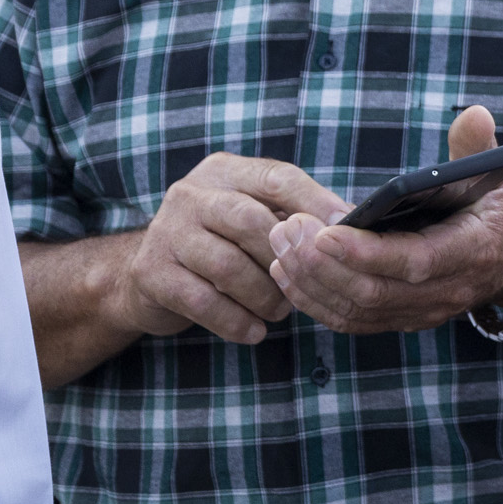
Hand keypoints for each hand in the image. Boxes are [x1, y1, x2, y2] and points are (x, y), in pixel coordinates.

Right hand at [117, 153, 347, 345]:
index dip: (316, 203)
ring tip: (281, 311)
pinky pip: (202, 301)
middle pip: (251, 221)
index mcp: (226, 171)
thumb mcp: (253, 215)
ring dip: (264, 295)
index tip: (347, 230)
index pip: (277, 178)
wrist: (146, 276)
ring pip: (227, 265)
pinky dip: (235, 321)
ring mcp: (166, 231)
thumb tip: (356, 224)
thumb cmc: (221, 243)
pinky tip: (255, 332)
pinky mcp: (151, 272)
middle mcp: (191, 193)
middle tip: (308, 284)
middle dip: (286, 258)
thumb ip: (294, 214)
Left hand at [267, 106, 502, 334]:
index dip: (366, 253)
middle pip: (373, 292)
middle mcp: (447, 291)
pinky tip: (288, 272)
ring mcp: (424, 311)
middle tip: (286, 229)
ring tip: (279, 245)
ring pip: (356, 310)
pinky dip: (315, 300)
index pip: (413, 261)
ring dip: (310, 282)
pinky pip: (353, 320)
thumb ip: (478, 146)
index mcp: (472, 251)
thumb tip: (471, 115)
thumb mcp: (498, 173)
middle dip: (321, 264)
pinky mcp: (404, 317)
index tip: (323, 233)